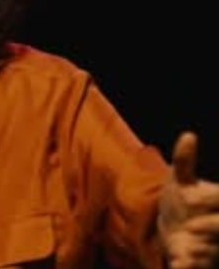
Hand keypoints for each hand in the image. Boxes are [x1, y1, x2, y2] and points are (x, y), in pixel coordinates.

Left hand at [159, 132, 218, 268]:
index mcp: (218, 204)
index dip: (208, 201)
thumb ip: (184, 161)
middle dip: (209, 229)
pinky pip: (197, 266)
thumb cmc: (184, 203)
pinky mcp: (202, 263)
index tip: (189, 200)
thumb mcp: (180, 181)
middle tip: (189, 228)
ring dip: (199, 254)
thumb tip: (188, 135)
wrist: (177, 230)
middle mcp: (218, 226)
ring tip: (183, 255)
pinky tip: (179, 266)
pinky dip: (188, 267)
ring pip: (212, 252)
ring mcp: (213, 247)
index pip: (218, 199)